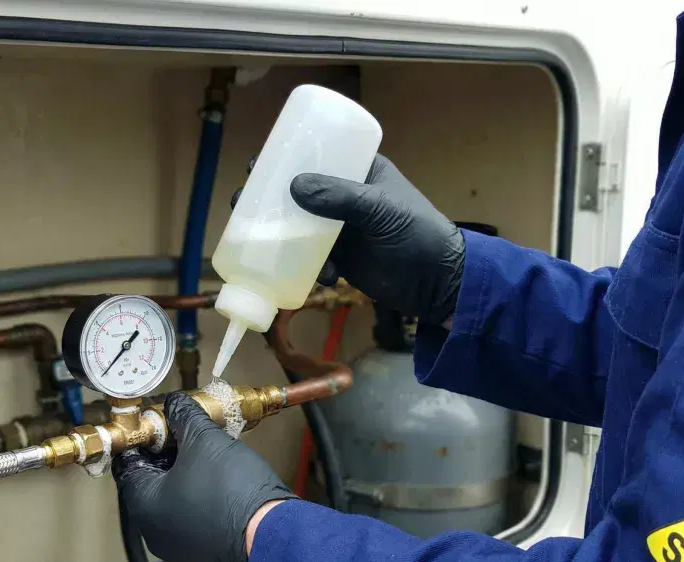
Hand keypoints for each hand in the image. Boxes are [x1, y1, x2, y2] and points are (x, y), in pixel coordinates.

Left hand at [112, 392, 295, 561]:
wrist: (270, 535)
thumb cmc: (231, 489)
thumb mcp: (205, 440)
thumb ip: (184, 416)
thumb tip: (175, 403)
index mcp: (143, 505)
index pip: (128, 464)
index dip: (144, 439)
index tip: (160, 425)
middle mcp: (153, 532)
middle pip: (152, 483)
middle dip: (169, 456)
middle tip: (189, 436)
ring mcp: (179, 548)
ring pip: (175, 502)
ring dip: (187, 478)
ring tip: (210, 456)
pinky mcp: (204, 556)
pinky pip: (195, 520)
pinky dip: (202, 500)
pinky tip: (223, 483)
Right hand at [232, 154, 464, 325]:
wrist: (439, 284)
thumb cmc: (417, 235)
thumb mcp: (380, 210)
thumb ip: (340, 197)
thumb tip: (292, 185)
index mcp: (361, 170)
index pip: (317, 155)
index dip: (284, 158)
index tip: (257, 167)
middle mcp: (347, 196)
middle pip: (299, 192)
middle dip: (271, 202)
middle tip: (244, 208)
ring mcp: (343, 228)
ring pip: (301, 227)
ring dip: (283, 237)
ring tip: (268, 247)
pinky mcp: (343, 258)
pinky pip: (313, 258)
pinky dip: (310, 267)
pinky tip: (322, 277)